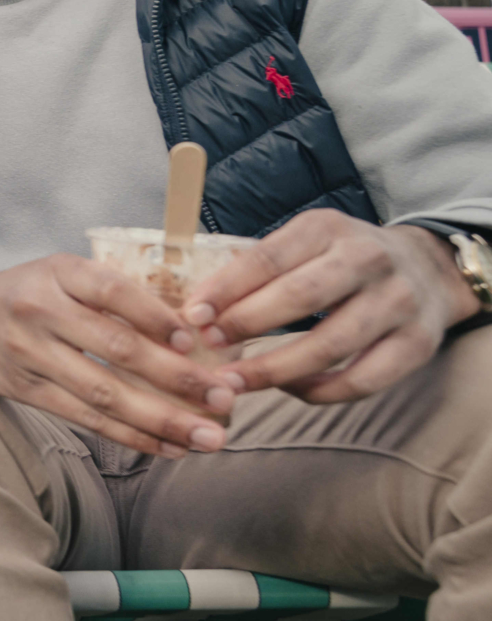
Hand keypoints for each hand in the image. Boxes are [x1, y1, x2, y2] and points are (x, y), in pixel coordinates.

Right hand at [0, 256, 235, 457]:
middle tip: (225, 399)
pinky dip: (131, 435)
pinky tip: (169, 447)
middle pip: (116, 349)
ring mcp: (30, 353)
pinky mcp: (26, 390)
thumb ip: (112, 293)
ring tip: (209, 437)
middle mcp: (40, 310)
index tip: (200, 344)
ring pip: (104, 393)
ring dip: (162, 419)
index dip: (159, 317)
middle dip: (177, 379)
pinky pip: (86, 418)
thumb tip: (193, 329)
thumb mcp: (61, 273)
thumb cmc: (24, 292)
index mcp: (58, 272)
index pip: (114, 291)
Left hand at [183, 211, 479, 403]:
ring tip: (235, 382)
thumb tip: (196, 309)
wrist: (427, 268)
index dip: (226, 290)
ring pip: (330, 345)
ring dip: (275, 369)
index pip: (268, 258)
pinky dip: (319, 392)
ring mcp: (397, 302)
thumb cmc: (341, 260)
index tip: (192, 317)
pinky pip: (362, 380)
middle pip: (300, 297)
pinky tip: (289, 389)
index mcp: (327, 228)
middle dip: (247, 325)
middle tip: (209, 348)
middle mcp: (367, 259)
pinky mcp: (417, 343)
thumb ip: (256, 270)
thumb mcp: (303, 244)